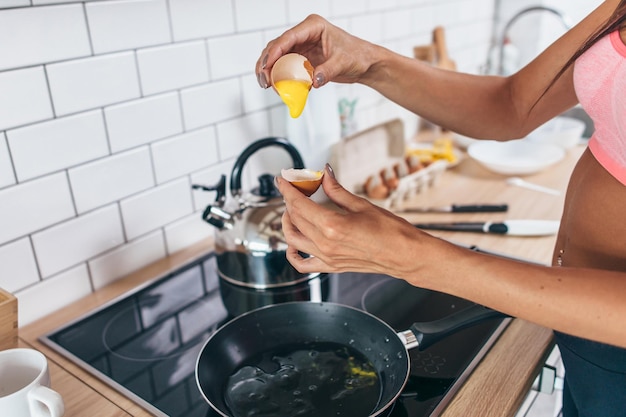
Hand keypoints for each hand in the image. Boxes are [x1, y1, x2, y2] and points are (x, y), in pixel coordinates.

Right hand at [255, 14, 376, 88]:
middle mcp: (304, 34)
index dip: (274, 52)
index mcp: (313, 26)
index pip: (288, 37)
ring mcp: (302, 46)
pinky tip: (277, 87)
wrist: (365, 63)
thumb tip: (313, 81)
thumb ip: (327, 71)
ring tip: (267, 85)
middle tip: (265, 81)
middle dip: (267, 64)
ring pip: (277, 57)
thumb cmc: (358, 56)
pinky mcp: (302, 58)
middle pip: (277, 47)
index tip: (267, 66)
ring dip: (270, 71)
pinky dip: (280, 76)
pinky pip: (285, 67)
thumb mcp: (343, 63)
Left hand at [275, 165, 428, 277]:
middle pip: (294, 219)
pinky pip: (302, 264)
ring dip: (288, 223)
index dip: (287, 189)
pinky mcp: (331, 266)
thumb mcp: (361, 205)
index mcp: (332, 226)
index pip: (299, 204)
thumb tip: (324, 174)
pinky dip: (292, 253)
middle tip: (294, 189)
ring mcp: (327, 258)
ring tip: (293, 211)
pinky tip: (293, 243)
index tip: (282, 180)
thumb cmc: (390, 231)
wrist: (404, 255)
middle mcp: (326, 244)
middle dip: (290, 201)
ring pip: (293, 239)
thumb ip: (336, 190)